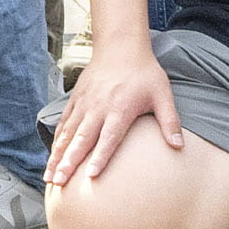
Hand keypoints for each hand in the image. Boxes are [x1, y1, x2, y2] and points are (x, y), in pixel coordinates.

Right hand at [45, 39, 184, 185]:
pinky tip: (52, 154)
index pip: (108, 139)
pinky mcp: (76, 99)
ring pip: (67, 134)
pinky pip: (64, 122)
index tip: (90, 176)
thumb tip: (179, 146)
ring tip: (49, 176)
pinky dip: (57, 139)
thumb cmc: (144, 72)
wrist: (121, 47)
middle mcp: (98, 108)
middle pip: (81, 140)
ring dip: (57, 155)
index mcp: (119, 109)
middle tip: (58, 182)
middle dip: (68, 162)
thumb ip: (170, 121)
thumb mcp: (162, 94)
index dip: (99, 158)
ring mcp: (84, 104)